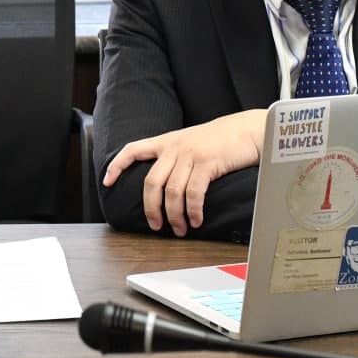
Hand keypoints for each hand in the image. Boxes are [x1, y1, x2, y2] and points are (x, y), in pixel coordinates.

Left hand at [102, 109, 265, 235]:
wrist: (249, 129)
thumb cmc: (222, 139)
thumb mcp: (192, 142)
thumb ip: (176, 156)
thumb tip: (165, 183)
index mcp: (167, 141)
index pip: (133, 149)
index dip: (117, 165)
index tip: (107, 181)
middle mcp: (175, 147)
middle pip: (151, 182)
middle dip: (151, 208)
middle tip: (156, 225)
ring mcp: (190, 154)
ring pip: (171, 192)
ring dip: (174, 216)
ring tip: (181, 228)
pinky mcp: (207, 163)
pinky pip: (193, 193)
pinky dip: (193, 211)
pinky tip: (196, 220)